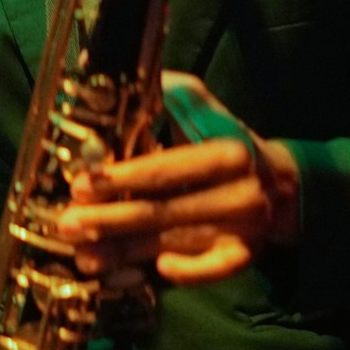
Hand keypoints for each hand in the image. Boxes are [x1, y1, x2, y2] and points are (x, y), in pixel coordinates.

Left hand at [57, 71, 300, 284]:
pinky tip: (157, 270)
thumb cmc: (228, 142)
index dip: (121, 178)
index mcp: (227, 153)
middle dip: (110, 219)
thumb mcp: (208, 111)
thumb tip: (132, 77)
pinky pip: (212, 271)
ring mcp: (243, 229)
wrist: (282, 184)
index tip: (82, 184)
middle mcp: (238, 192)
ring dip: (126, 251)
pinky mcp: (246, 257)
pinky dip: (186, 272)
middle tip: (67, 224)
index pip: (165, 170)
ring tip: (83, 254)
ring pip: (175, 243)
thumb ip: (175, 94)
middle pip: (163, 211)